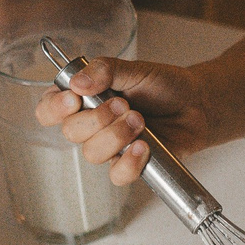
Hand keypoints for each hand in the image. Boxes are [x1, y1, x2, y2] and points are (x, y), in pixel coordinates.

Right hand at [33, 55, 212, 182]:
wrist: (196, 105)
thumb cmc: (163, 86)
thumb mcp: (134, 69)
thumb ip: (105, 70)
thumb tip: (78, 82)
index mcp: (84, 98)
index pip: (48, 109)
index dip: (54, 108)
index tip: (74, 98)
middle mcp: (91, 125)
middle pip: (70, 132)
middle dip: (98, 118)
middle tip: (124, 104)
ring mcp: (108, 147)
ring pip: (92, 154)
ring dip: (117, 135)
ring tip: (140, 120)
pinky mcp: (128, 165)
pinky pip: (116, 175)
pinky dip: (129, 162)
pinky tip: (143, 146)